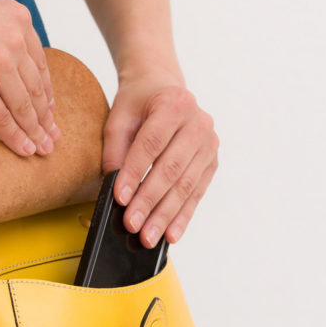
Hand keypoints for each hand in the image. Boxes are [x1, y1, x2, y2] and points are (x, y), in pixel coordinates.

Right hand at [0, 0, 58, 157]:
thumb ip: (1, 41)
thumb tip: (12, 78)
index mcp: (18, 18)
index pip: (40, 65)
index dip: (47, 93)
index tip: (51, 111)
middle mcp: (14, 38)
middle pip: (36, 88)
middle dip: (45, 118)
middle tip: (52, 136)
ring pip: (23, 107)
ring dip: (34, 132)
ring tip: (41, 148)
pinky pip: (2, 118)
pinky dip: (14, 137)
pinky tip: (23, 148)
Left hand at [102, 67, 218, 246]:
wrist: (163, 89)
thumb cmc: (138, 103)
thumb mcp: (119, 117)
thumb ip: (115, 149)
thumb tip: (114, 188)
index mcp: (174, 104)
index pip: (152, 144)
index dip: (134, 173)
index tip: (119, 198)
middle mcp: (198, 123)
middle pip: (171, 168)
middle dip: (149, 200)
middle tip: (131, 224)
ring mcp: (209, 144)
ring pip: (185, 186)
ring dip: (165, 215)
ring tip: (147, 237)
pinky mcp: (212, 163)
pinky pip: (196, 194)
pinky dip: (182, 217)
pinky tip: (170, 235)